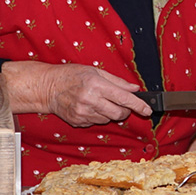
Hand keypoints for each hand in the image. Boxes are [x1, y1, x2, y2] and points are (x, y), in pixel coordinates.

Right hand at [2, 61, 152, 126]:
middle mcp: (90, 100)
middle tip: (122, 104)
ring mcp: (83, 113)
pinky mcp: (78, 121)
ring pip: (108, 119)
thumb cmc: (72, 75)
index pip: (124, 98)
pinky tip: (90, 107)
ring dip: (110, 113)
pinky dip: (98, 116)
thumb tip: (135, 88)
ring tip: (100, 101)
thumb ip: (117, 81)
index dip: (138, 105)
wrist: (47, 87)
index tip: (148, 110)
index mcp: (96, 85)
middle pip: (118, 113)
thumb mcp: (96, 71)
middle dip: (125, 111)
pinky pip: (96, 122)